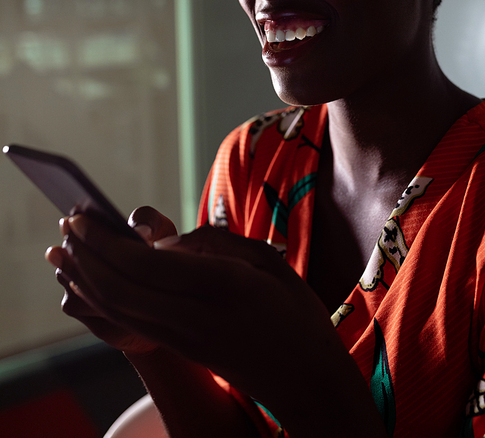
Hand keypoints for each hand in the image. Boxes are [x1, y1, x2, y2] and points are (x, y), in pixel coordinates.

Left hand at [47, 216, 342, 412]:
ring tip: (67, 248)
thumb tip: (166, 242)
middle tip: (68, 222)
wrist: (306, 381)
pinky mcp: (178, 350)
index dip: (106, 241)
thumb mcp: (267, 262)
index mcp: (221, 288)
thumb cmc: (294, 313)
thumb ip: (215, 244)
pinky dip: (99, 298)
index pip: (146, 265)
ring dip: (85, 276)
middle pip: (120, 288)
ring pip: (117, 309)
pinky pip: (128, 323)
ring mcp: (182, 340)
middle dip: (86, 253)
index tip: (83, 215)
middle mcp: (193, 318)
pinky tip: (89, 280)